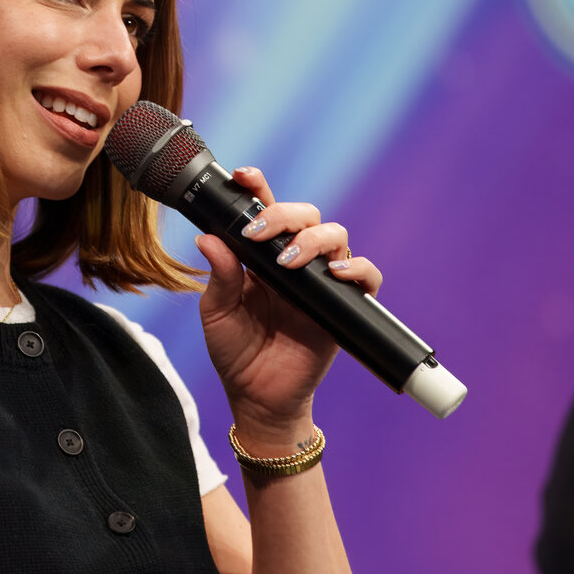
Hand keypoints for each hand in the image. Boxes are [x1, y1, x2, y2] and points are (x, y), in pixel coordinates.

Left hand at [195, 167, 382, 444]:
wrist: (258, 397)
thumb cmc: (236, 353)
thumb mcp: (217, 313)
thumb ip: (219, 276)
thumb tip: (208, 238)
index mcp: (261, 257)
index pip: (265, 211)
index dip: (258, 187)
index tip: (243, 176)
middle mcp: (295, 262)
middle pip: (306, 215)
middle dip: (284, 215)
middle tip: (259, 235)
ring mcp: (322, 282)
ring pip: (336, 237)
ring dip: (314, 240)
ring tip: (288, 261)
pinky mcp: (343, 306)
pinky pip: (365, 277)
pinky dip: (356, 269)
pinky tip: (332, 275)